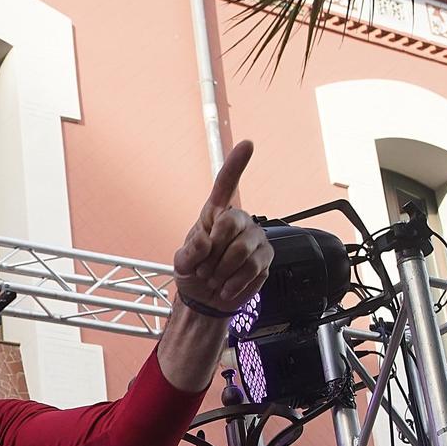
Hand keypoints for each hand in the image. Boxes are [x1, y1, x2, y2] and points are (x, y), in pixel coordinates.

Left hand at [173, 139, 270, 314]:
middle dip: (213, 252)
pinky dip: (233, 283)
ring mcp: (255, 239)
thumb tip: (207, 241)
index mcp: (215, 214)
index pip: (226, 185)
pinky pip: (252, 268)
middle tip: (203, 269)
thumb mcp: (181, 263)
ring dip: (221, 271)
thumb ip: (190, 252)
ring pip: (242, 250)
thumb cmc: (193, 275)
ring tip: (213, 279)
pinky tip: (225, 287)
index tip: (247, 144)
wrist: (207, 300)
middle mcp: (239, 221)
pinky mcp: (266, 259)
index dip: (237, 164)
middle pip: (231, 223)